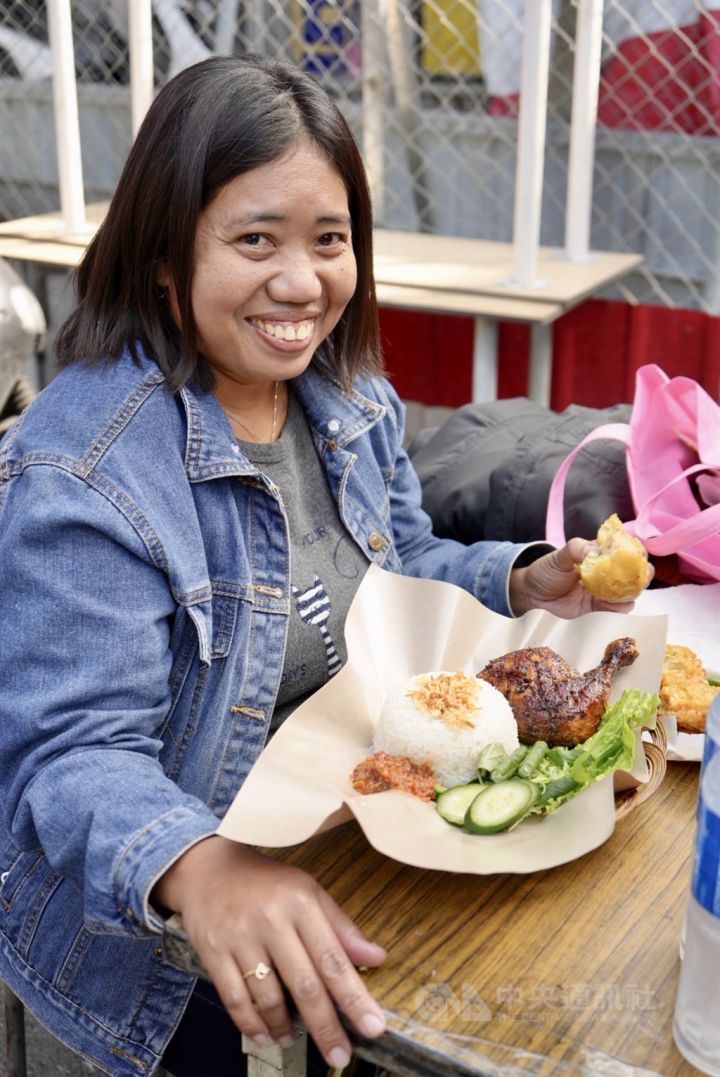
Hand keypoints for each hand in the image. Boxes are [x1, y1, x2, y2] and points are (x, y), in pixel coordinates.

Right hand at [152, 836, 386, 1067]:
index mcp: (301, 903)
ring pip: (268, 996)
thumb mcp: (309, 892)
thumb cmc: (267, 883)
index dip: (354, 997)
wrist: (210, 870)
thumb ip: (341, 928)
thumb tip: (377, 958)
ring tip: (295, 1039)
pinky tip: (265, 1033)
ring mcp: (240, 937)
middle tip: (340, 1054)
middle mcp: (271, 920)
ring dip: (285, 1026)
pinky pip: (235, 999)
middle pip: (304, 984)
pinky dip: (251, 1024)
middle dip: (326, 1026)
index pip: (333, 959)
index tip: (374, 1026)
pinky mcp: (213, 952)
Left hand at [508, 538, 652, 617]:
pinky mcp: (600, 609)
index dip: (635, 551)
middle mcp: (607, 573)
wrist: (532, 596)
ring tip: (621, 591)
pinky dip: (619, 607)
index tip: (636, 553)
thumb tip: (594, 551)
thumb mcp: (558, 557)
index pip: (625, 550)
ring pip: (631, 593)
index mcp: (600, 555)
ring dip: (632, 592)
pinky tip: (608, 603)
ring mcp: (605, 591)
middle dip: (642, 573)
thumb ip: (575, 549)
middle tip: (638, 575)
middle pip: (635, 572)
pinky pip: (618, 610)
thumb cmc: (546, 571)